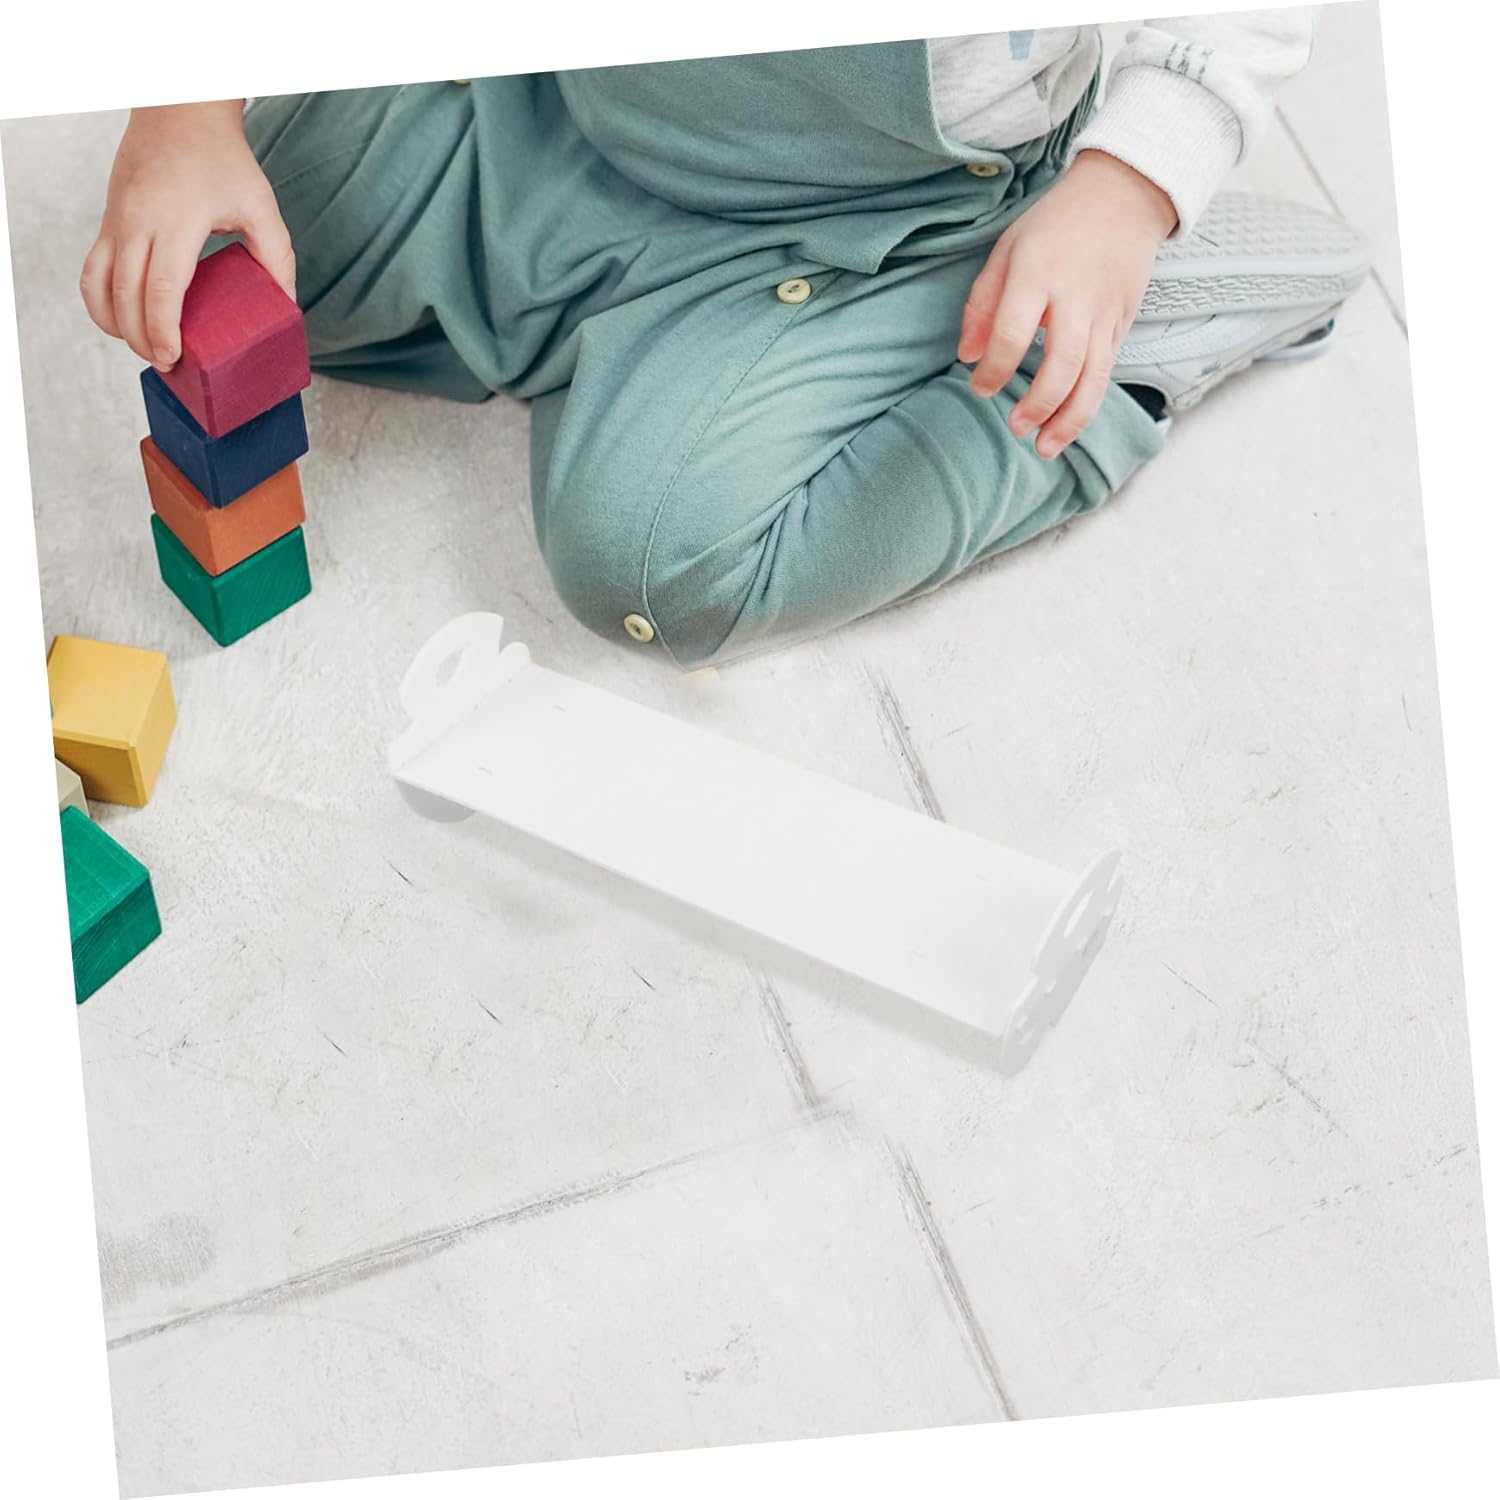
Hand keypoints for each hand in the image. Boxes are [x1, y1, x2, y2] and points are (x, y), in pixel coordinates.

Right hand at [81, 102, 294, 370]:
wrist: (179, 109)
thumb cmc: (223, 158)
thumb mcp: (260, 206)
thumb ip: (277, 257)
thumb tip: (287, 306)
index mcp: (175, 221)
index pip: (160, 288)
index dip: (162, 330)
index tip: (172, 358)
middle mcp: (136, 221)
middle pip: (125, 295)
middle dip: (141, 338)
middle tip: (165, 365)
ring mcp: (115, 219)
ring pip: (97, 284)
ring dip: (113, 324)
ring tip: (142, 347)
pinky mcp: (106, 218)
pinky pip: (91, 268)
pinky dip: (99, 300)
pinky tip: (119, 320)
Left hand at [958, 149, 1177, 458]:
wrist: (1125, 194)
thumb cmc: (1055, 224)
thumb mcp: (1008, 249)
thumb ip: (982, 304)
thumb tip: (967, 356)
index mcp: (1038, 274)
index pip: (1014, 334)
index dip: (994, 370)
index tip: (980, 388)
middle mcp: (1076, 297)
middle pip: (1063, 365)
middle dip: (1038, 405)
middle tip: (1015, 428)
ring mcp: (1106, 312)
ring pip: (1094, 378)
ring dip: (1069, 420)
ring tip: (1045, 448)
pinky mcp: (1124, 322)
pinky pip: (1107, 372)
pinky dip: (1087, 403)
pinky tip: (1066, 423)